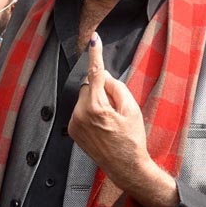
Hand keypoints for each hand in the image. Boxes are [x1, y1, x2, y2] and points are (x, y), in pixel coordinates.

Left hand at [68, 34, 177, 206]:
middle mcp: (81, 114)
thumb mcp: (131, 110)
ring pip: (85, 98)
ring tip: (109, 121)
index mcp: (97, 107)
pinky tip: (102, 126)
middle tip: (116, 108)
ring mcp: (75, 124)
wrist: (125, 167)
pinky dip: (91, 112)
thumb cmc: (132, 140)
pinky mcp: (73, 130)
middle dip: (102, 90)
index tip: (93, 39)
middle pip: (90, 86)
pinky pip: (81, 110)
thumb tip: (104, 76)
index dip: (96, 54)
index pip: (96, 74)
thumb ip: (117, 88)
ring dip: (96, 102)